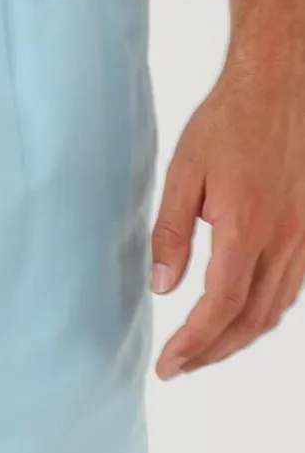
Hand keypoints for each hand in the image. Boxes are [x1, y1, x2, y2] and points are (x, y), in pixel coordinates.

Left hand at [152, 43, 304, 379]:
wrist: (280, 84)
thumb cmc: (228, 123)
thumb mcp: (183, 174)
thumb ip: (171, 234)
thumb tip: (162, 288)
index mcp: (247, 227)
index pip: (219, 307)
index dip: (193, 344)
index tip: (168, 365)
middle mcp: (284, 239)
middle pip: (250, 321)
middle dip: (212, 352)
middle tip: (179, 368)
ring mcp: (304, 236)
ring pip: (275, 310)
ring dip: (238, 339)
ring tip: (203, 352)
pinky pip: (291, 289)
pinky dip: (264, 315)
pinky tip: (240, 319)